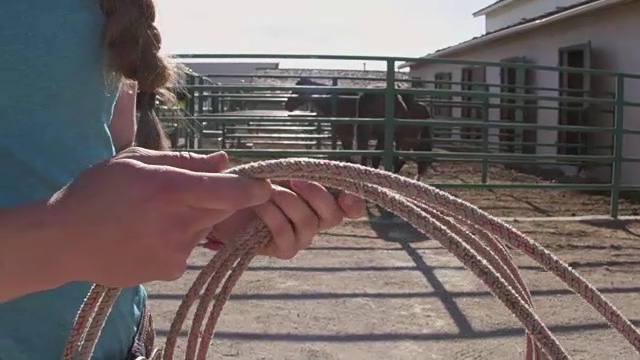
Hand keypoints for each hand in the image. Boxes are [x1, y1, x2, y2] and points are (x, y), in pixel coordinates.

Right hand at [48, 148, 271, 286]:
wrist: (63, 241)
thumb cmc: (96, 193)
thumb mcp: (135, 161)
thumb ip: (185, 161)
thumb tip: (224, 160)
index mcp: (171, 189)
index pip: (232, 191)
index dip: (254, 188)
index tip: (263, 185)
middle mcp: (178, 223)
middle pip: (223, 209)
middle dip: (215, 199)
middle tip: (182, 193)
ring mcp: (175, 251)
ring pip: (203, 229)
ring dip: (191, 220)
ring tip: (152, 216)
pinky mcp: (169, 271)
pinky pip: (187, 250)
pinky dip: (176, 240)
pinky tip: (147, 235)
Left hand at [207, 180, 365, 258]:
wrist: (225, 205)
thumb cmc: (254, 184)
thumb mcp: (273, 169)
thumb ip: (292, 167)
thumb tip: (308, 164)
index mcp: (322, 199)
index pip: (352, 207)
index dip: (354, 203)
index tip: (345, 196)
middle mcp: (317, 220)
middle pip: (333, 215)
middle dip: (316, 194)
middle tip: (295, 180)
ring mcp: (301, 237)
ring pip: (309, 223)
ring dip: (288, 202)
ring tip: (267, 191)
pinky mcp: (283, 249)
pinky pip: (288, 237)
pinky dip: (273, 218)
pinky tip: (259, 207)